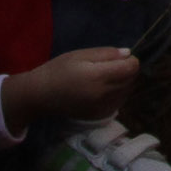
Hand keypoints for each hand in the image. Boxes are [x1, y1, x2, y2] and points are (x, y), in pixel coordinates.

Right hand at [6, 46, 138, 126]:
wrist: (39, 96)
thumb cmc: (58, 70)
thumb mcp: (80, 55)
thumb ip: (106, 54)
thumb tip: (128, 54)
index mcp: (98, 77)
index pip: (131, 68)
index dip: (130, 60)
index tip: (119, 57)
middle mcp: (103, 95)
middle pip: (131, 80)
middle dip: (127, 70)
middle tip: (112, 65)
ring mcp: (102, 108)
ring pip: (127, 92)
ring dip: (124, 82)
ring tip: (106, 77)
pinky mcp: (99, 116)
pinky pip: (118, 102)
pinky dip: (118, 94)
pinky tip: (104, 89)